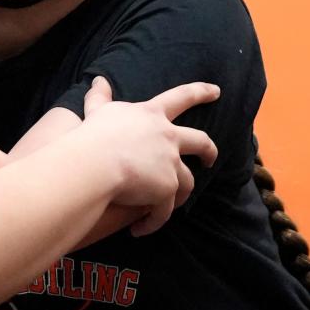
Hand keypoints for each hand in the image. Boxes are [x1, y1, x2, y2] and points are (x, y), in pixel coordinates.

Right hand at [81, 77, 218, 236]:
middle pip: (200, 142)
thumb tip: (98, 79)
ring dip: (179, 194)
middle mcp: (168, 137)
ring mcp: (170, 164)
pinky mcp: (166, 190)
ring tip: (168, 205)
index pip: (181, 97)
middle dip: (208, 151)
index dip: (199, 92)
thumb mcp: (97, 110)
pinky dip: (154, 221)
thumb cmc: (93, 135)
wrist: (93, 164)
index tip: (216, 90)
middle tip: (210, 160)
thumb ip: (100, 95)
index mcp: (152, 115)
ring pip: (186, 182)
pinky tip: (141, 229)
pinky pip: (164, 211)